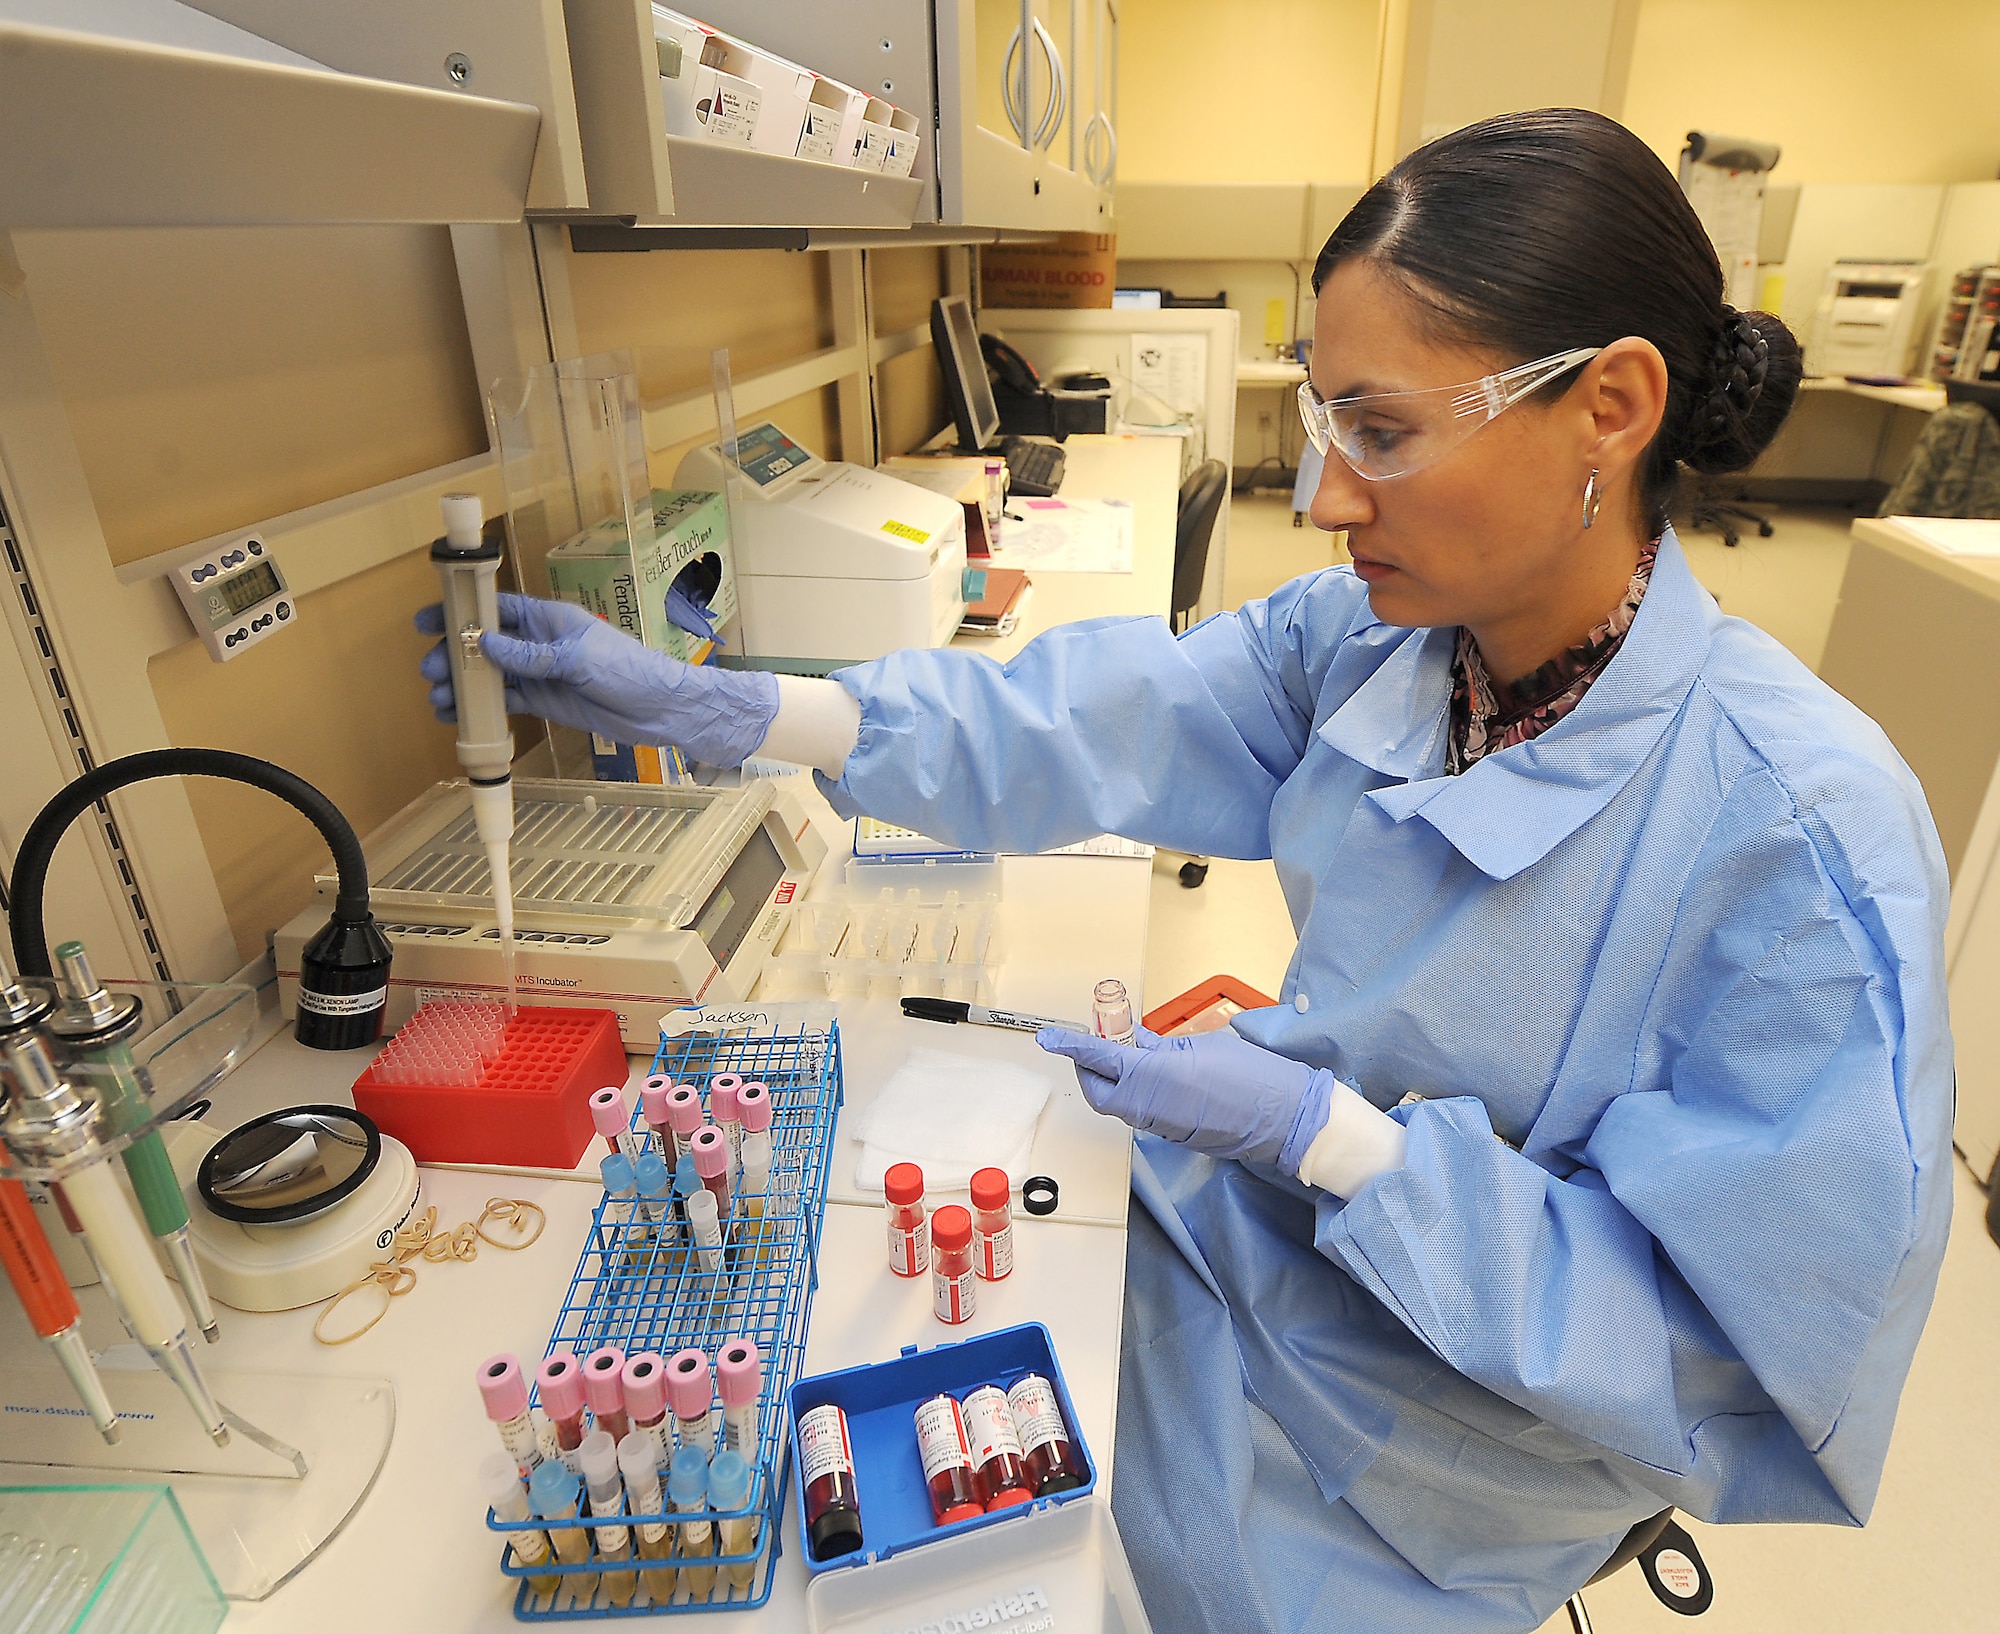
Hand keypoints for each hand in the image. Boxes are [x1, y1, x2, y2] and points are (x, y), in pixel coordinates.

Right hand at [415, 593, 777, 767]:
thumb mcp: (579, 659)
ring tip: (440, 700)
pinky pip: (508, 702)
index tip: (429, 621)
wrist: (662, 709)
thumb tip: (486, 644)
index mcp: (548, 619)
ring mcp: (541, 673)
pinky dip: (483, 709)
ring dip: (464, 685)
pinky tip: (459, 716)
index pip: (496, 609)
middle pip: (486, 644)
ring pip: (492, 675)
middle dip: (456, 655)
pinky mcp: (546, 702)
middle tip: (431, 671)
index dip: (462, 613)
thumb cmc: (629, 670)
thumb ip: (532, 654)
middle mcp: (540, 643)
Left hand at [1037, 1024, 1332, 1171]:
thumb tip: (1136, 1044)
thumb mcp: (1201, 1047)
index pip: (1097, 1056)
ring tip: (1130, 1056)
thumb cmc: (1249, 1074)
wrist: (1284, 1119)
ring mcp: (1159, 1125)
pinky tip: (1157, 1077)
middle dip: (1090, 1068)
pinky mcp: (1173, 1135)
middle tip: (1098, 1045)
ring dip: (1115, 1081)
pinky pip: (1143, 1112)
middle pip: (1099, 1089)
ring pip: (1119, 1103)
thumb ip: (1160, 1047)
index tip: (1047, 1037)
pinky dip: (1138, 1094)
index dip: (1070, 1044)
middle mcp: (1146, 1105)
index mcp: (1150, 1076)